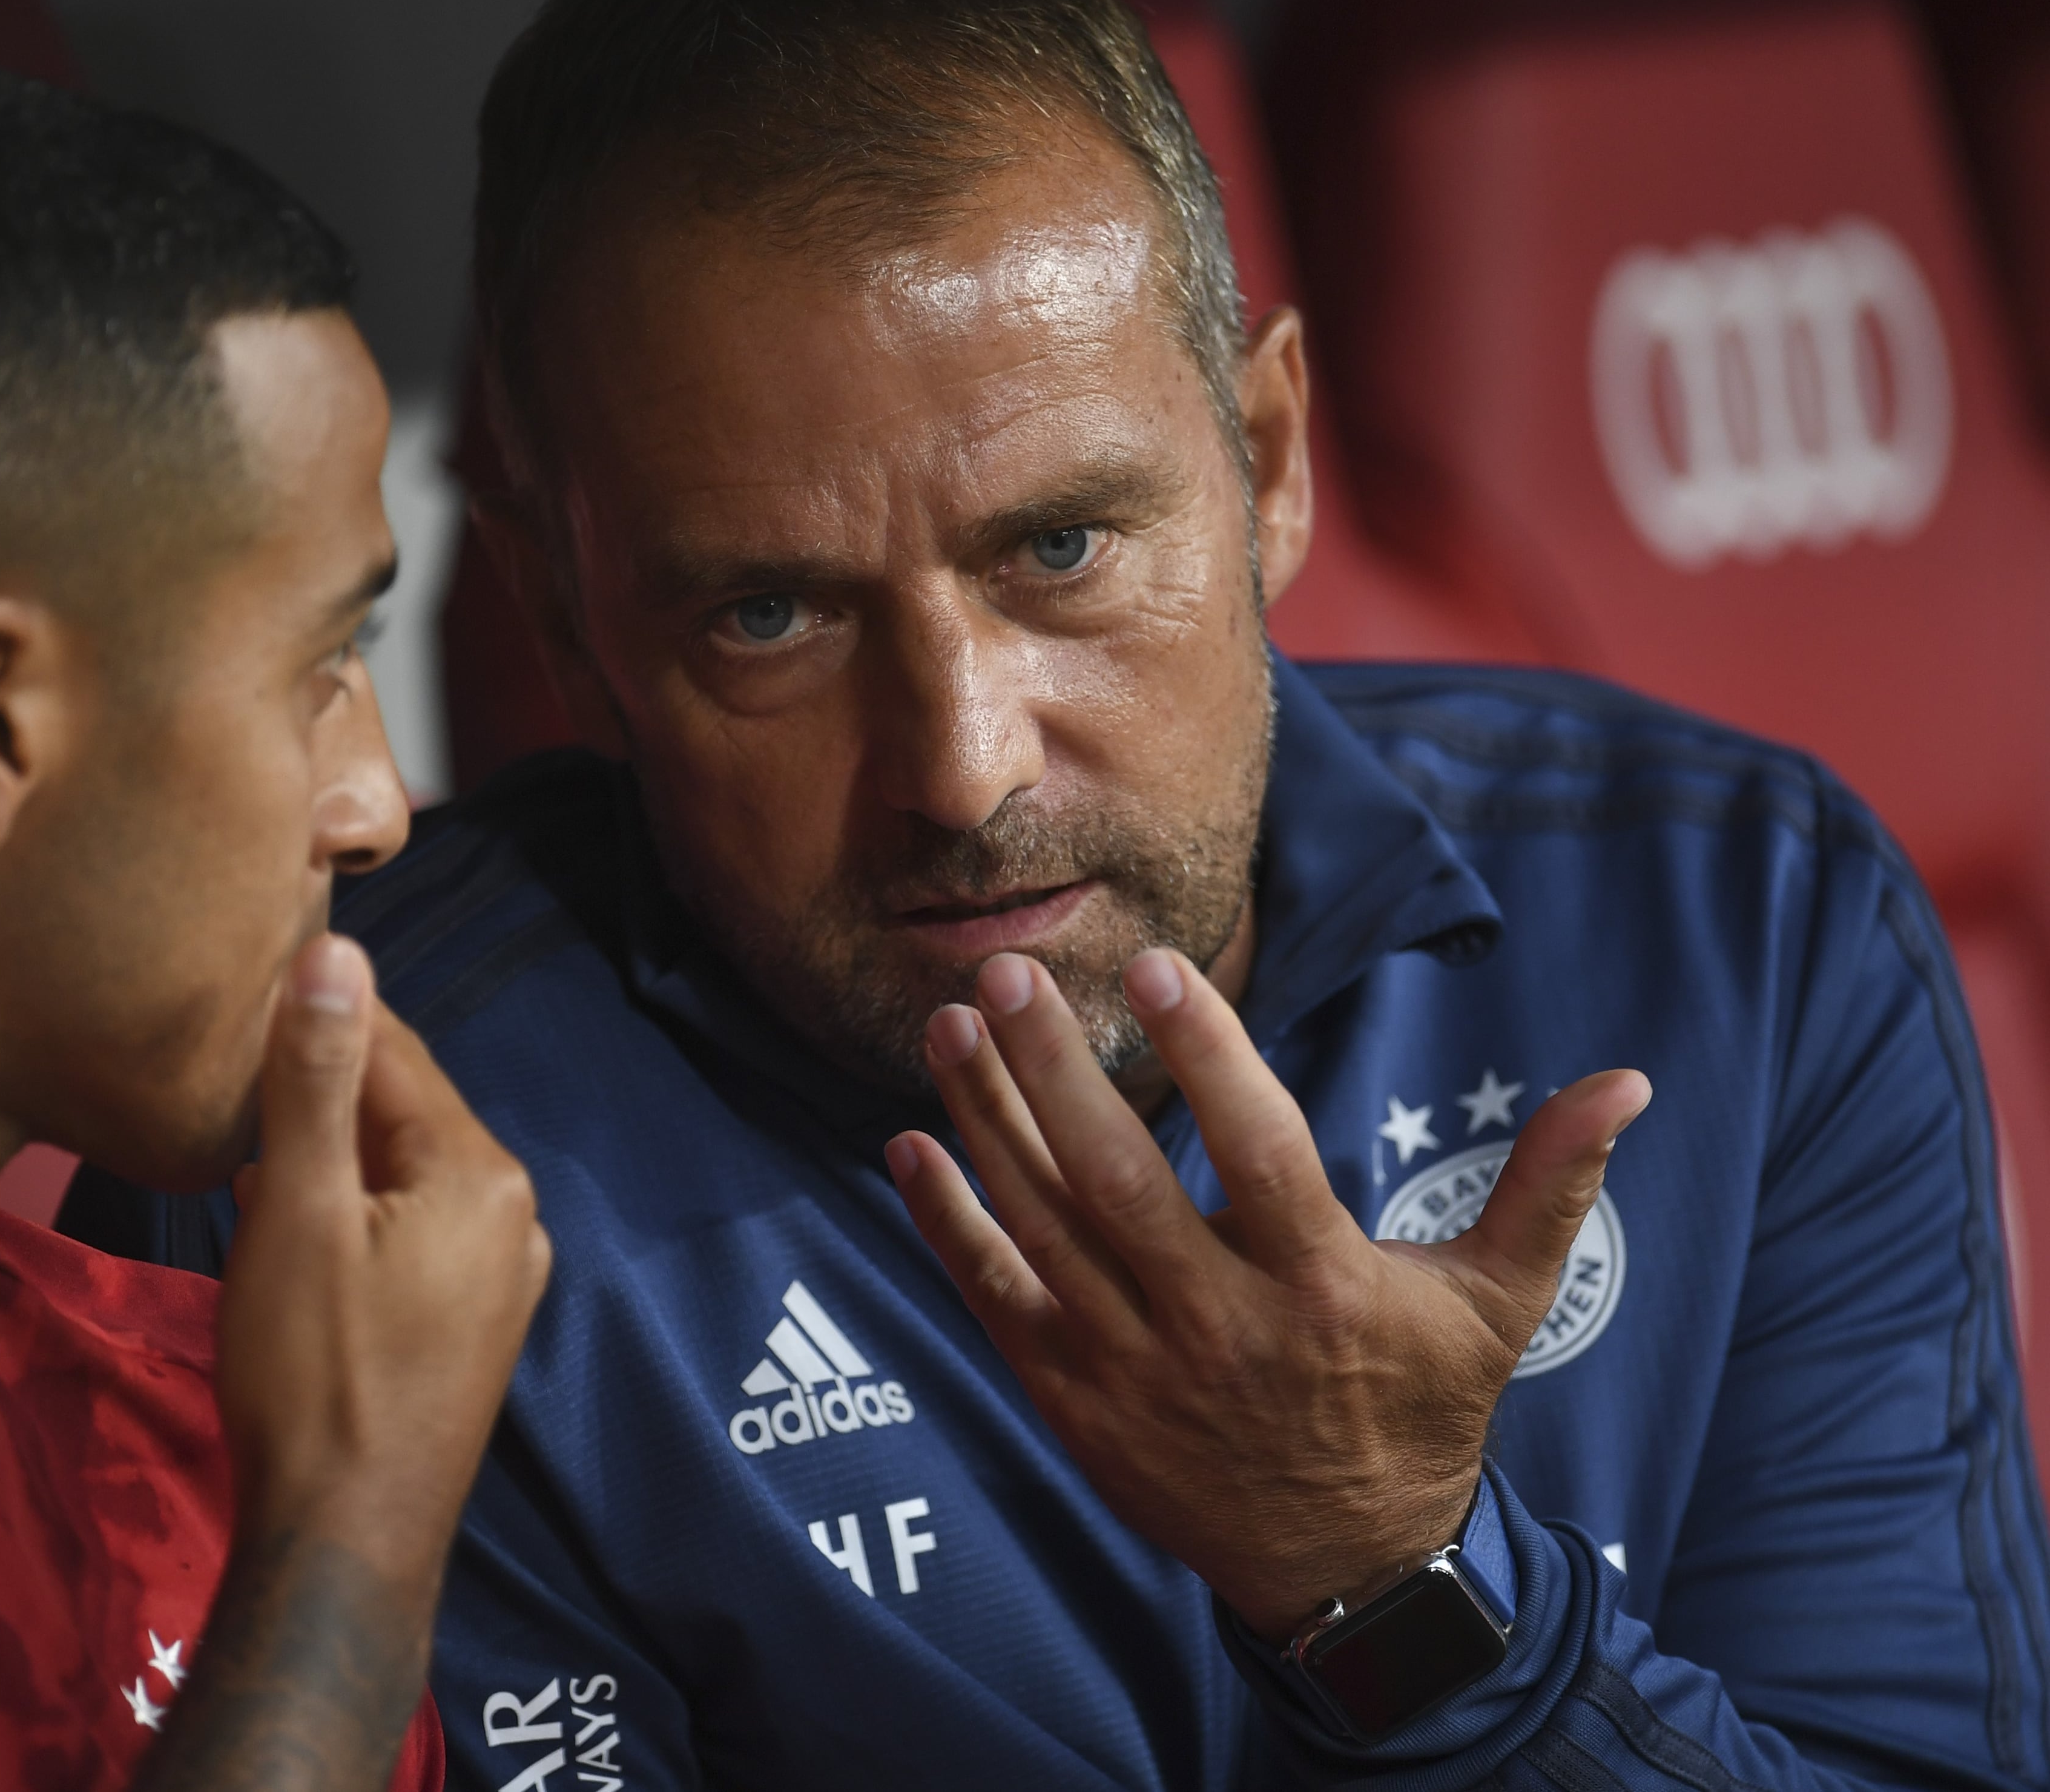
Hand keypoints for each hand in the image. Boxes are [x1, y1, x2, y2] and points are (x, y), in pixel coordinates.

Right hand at [216, 932, 552, 1579]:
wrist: (343, 1543)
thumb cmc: (311, 1374)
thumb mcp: (297, 1211)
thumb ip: (316, 1078)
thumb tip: (338, 949)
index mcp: (481, 1171)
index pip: (392, 1050)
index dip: (307, 1024)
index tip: (232, 1015)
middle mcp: (514, 1213)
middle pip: (402, 1112)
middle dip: (318, 1096)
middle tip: (224, 1090)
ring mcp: (502, 1279)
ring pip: (402, 1175)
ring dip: (329, 1161)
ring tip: (244, 1158)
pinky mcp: (474, 1329)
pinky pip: (411, 1235)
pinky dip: (353, 1218)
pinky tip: (289, 1231)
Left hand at [885, 947, 1646, 1641]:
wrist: (1350, 1572)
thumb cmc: (1421, 1411)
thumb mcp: (1497, 1305)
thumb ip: (1547, 1188)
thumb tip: (1627, 1082)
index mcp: (1323, 1291)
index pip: (1259, 1154)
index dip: (1207, 1056)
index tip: (1155, 964)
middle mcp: (1219, 1330)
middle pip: (1119, 1182)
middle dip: (1055, 1070)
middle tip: (1012, 968)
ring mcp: (1135, 1368)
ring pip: (1043, 1226)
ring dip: (985, 1120)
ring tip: (950, 1021)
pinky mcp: (1076, 1402)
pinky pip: (996, 1298)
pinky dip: (948, 1223)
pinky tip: (909, 1146)